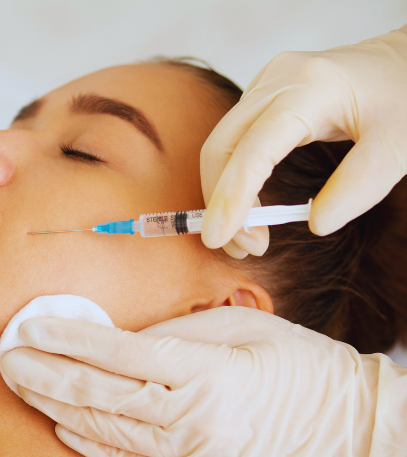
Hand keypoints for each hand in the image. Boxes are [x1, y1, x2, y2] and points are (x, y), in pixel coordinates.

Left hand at [0, 307, 406, 456]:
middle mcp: (192, 417)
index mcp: (204, 370)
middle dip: (44, 375)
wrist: (340, 422)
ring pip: (105, 429)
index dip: (67, 339)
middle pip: (99, 395)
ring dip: (55, 407)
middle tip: (6, 357)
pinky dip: (90, 444)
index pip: (117, 353)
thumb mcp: (236, 325)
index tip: (29, 327)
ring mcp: (190, 454)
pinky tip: (59, 426)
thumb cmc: (291, 360)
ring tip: (21, 386)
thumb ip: (172, 331)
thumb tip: (110, 333)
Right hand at [201, 26, 406, 257]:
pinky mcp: (263, 95)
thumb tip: (316, 224)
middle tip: (244, 247)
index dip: (231, 197)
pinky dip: (232, 178)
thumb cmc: (405, 95)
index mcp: (310, 89)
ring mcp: (266, 84)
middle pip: (222, 147)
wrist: (405, 59)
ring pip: (221, 146)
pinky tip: (250, 206)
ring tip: (248, 235)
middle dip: (221, 202)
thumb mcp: (399, 144)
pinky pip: (233, 141)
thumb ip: (360, 185)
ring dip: (224, 194)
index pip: (253, 149)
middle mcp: (278, 80)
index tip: (219, 238)